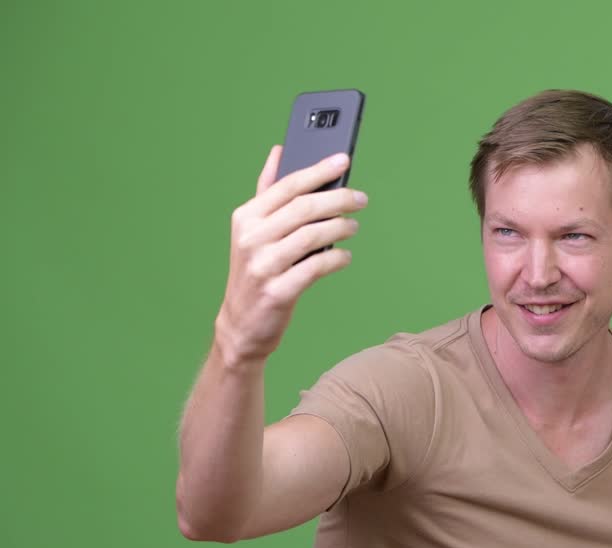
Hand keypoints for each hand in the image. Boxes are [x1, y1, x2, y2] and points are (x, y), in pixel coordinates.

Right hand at [215, 147, 366, 366]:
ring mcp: (263, 265)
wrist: (241, 323)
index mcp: (246, 217)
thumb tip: (279, 150)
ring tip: (353, 227)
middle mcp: (251, 238)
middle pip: (304, 208)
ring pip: (312, 235)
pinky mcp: (277, 291)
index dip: (318, 170)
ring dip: (340, 228)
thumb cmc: (255, 270)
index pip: (287, 185)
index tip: (344, 160)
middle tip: (360, 199)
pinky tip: (345, 257)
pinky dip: (336, 259)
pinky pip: (316, 268)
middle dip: (338, 199)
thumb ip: (267, 190)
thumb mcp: (253, 228)